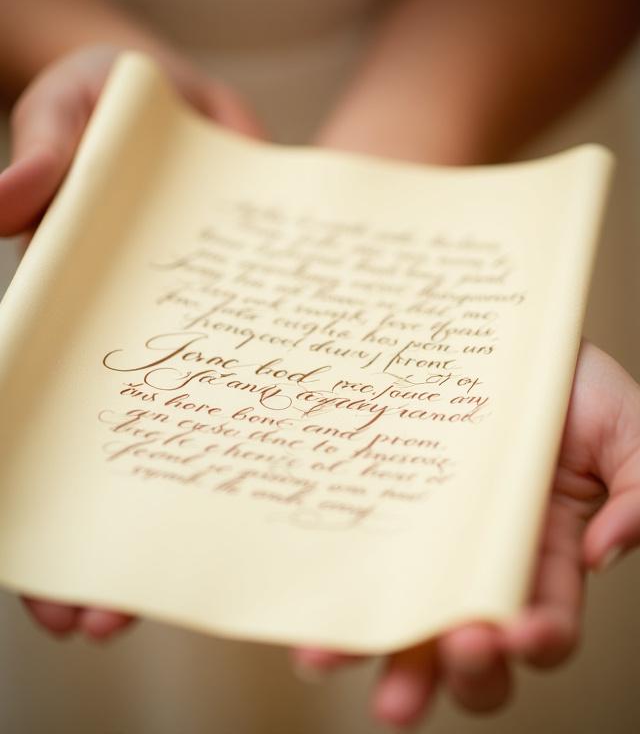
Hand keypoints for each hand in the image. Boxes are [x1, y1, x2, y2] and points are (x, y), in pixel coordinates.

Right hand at [0, 42, 266, 638]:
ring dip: (177, 523)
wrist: (208, 112)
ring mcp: (196, 352)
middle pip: (100, 460)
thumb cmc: (127, 106)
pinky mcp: (255, 340)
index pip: (34, 411)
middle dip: (91, 543)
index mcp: (70, 308)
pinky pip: (257, 403)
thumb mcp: (82, 109)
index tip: (32, 563)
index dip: (28, 489)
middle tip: (100, 624)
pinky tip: (273, 501)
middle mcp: (125, 347)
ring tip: (186, 598)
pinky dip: (261, 451)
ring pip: (184, 448)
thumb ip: (47, 151)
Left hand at [290, 340, 639, 727]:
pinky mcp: (382, 508)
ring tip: (331, 660)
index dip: (536, 640)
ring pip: (404, 627)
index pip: (545, 623)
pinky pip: (358, 566)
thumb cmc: (564, 381)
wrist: (502, 333)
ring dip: (377, 658)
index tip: (520, 630)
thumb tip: (603, 552)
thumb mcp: (624, 426)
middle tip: (457, 652)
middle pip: (473, 651)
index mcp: (545, 553)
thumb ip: (638, 489)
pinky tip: (308, 618)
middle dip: (466, 672)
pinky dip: (336, 600)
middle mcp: (479, 562)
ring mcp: (425, 541)